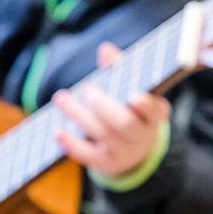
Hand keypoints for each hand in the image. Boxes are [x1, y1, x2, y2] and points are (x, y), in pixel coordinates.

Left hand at [52, 43, 170, 178]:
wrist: (135, 146)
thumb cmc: (130, 107)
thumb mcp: (132, 87)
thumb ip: (120, 67)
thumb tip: (105, 50)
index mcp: (154, 113)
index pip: (153, 110)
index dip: (145, 105)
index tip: (134, 96)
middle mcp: (143, 135)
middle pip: (124, 123)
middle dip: (104, 107)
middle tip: (87, 90)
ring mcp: (125, 152)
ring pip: (103, 135)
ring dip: (80, 116)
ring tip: (61, 98)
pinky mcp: (107, 163)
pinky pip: (89, 156)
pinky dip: (72, 144)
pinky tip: (58, 132)